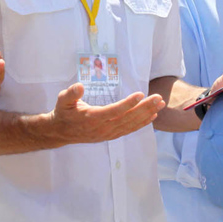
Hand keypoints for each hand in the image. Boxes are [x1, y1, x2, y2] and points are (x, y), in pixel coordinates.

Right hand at [47, 83, 164, 145]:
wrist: (62, 132)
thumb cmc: (64, 112)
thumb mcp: (63, 100)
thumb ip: (71, 94)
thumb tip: (79, 86)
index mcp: (92, 118)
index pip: (113, 111)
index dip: (127, 104)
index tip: (140, 94)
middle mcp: (102, 128)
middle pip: (127, 118)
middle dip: (144, 108)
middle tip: (158, 98)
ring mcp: (108, 133)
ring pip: (131, 124)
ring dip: (147, 114)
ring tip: (160, 104)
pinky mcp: (111, 135)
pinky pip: (129, 130)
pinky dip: (142, 124)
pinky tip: (152, 116)